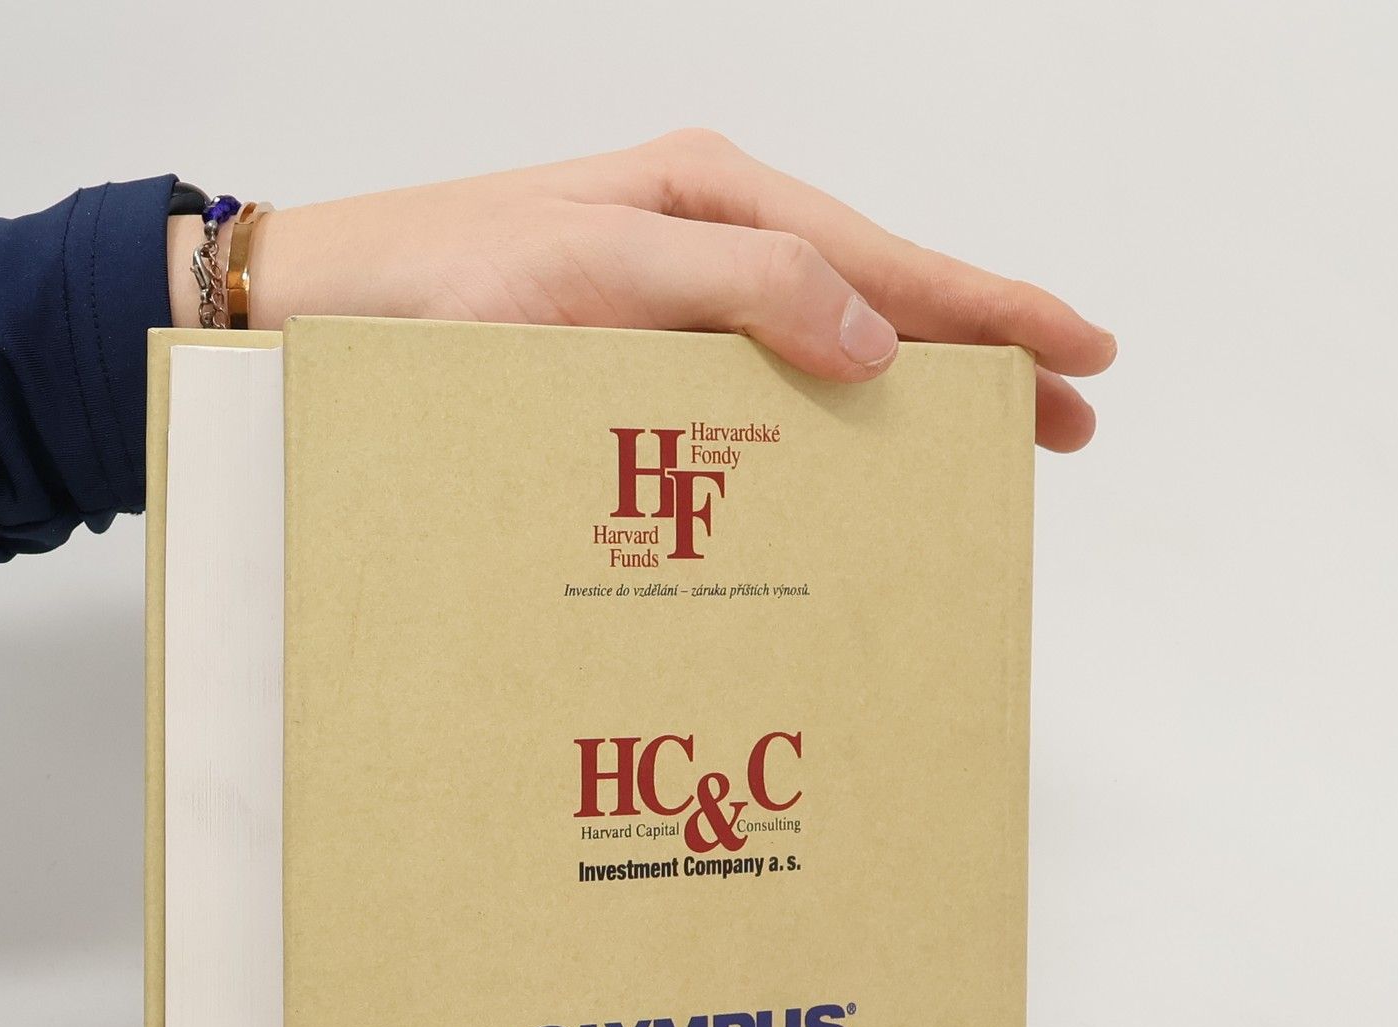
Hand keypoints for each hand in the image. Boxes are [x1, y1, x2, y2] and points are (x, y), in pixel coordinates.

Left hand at [173, 130, 1115, 450]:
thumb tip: (876, 340)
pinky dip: (822, 419)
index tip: (1082, 355)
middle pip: (877, 303)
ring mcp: (671, 303)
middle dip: (978, 360)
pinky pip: (757, 384)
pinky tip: (850, 452)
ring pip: (826, 348)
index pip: (887, 259)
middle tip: (1066, 422)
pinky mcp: (632, 357)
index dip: (992, 311)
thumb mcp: (589, 275)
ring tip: (987, 442)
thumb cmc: (430, 286)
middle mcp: (703, 246)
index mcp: (711, 202)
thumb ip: (737, 290)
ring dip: (911, 396)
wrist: (314, 313)